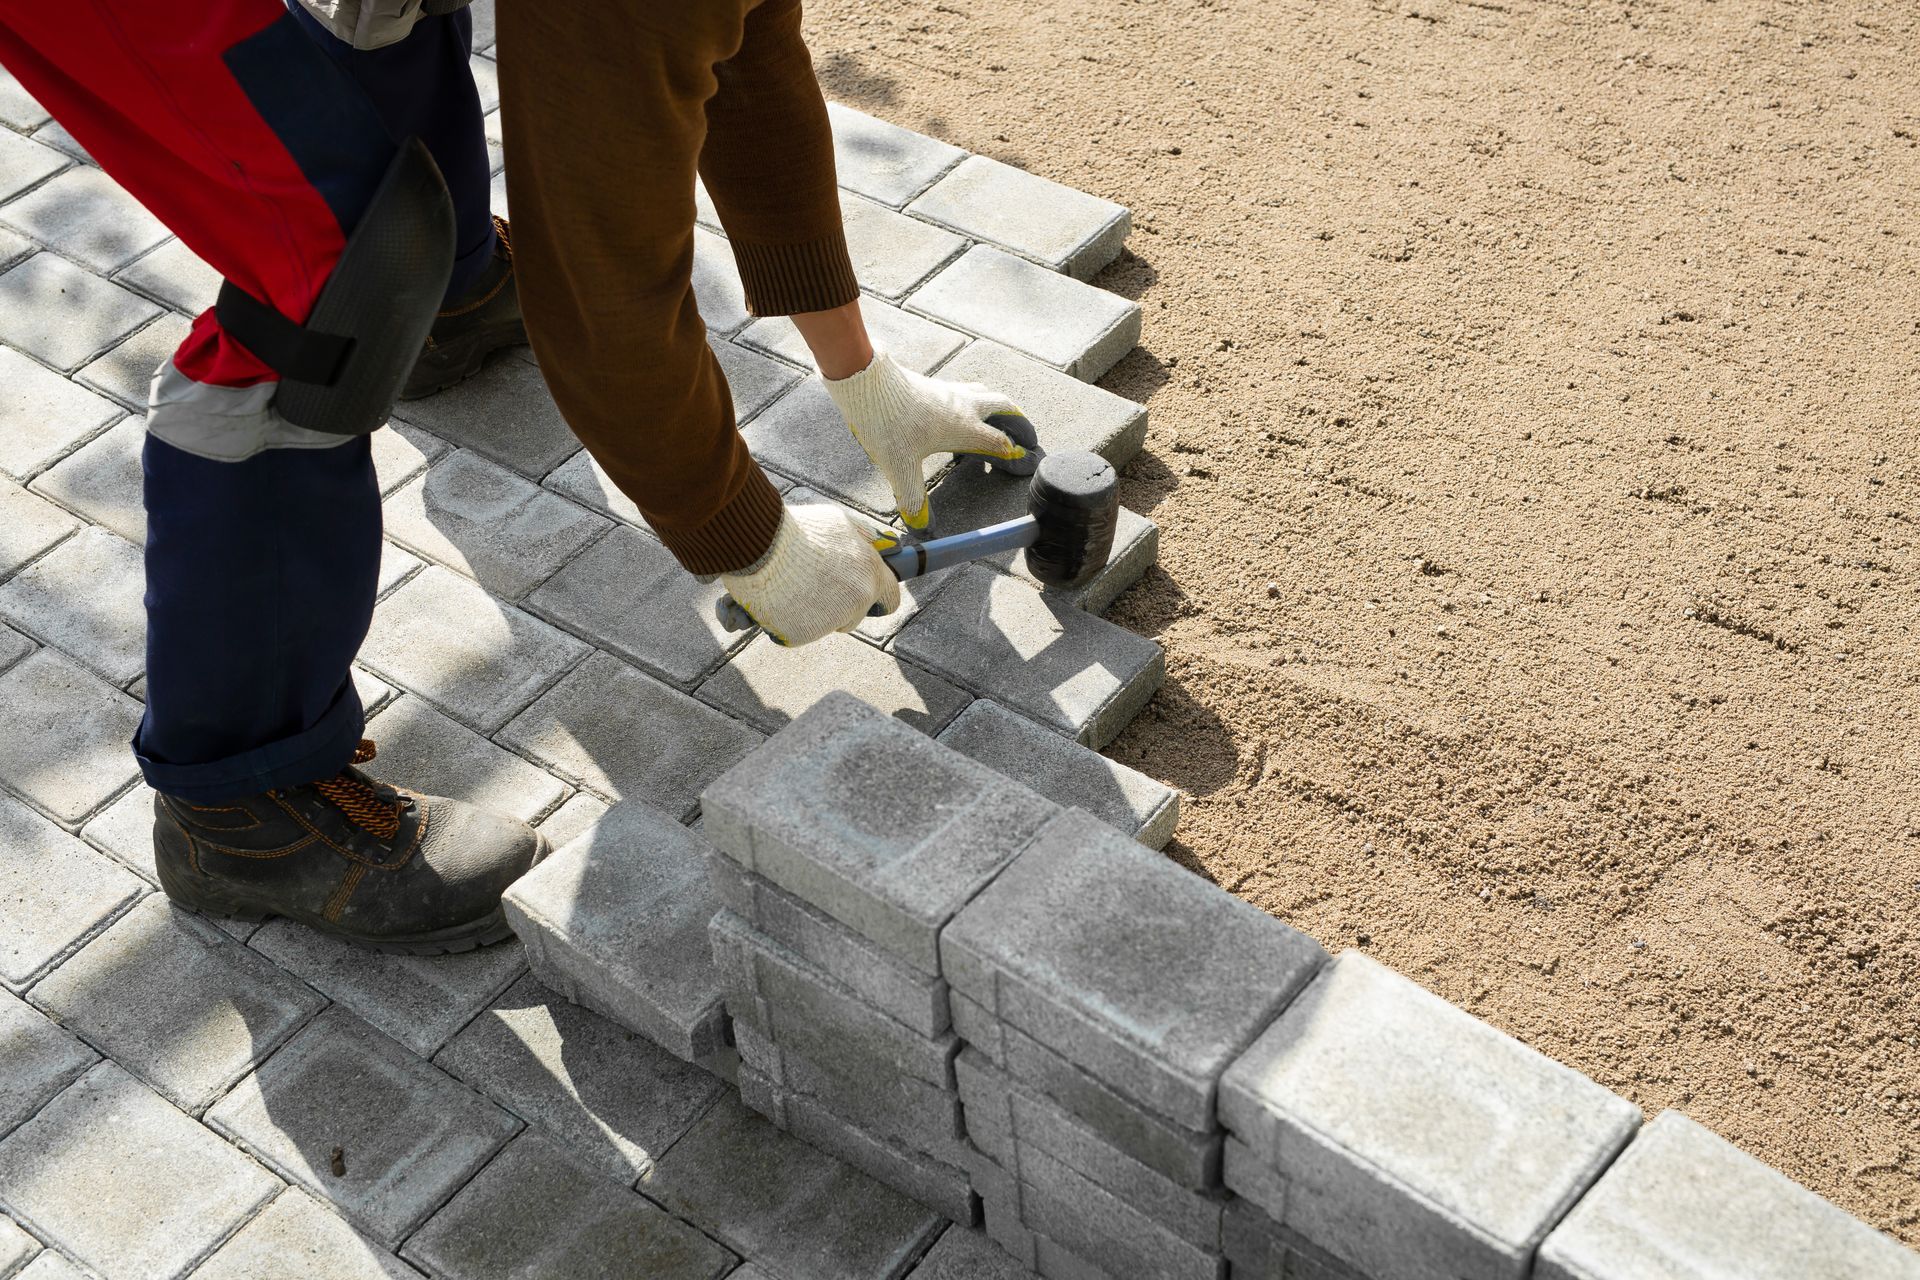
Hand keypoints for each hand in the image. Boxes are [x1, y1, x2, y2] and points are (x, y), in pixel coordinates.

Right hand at [718, 501, 900, 645]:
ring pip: (826, 624)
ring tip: (790, 587)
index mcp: (870, 572)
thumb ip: (862, 538)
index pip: (890, 598)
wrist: (760, 544)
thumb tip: (878, 544)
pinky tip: (777, 600)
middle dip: (840, 606)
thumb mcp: (839, 523)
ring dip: (813, 612)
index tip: (867, 597)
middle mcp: (857, 599)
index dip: (878, 598)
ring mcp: (831, 620)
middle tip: (813, 586)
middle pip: (856, 616)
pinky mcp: (804, 634)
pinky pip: (799, 632)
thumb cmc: (799, 529)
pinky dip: (789, 621)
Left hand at [824, 350, 1026, 528]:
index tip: (1026, 462)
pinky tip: (961, 411)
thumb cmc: (888, 423)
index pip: (1000, 442)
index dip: (1015, 454)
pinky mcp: (933, 384)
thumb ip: (913, 497)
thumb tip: (921, 527)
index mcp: (964, 427)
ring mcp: (949, 392)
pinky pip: (966, 391)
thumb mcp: (900, 466)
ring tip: (1001, 420)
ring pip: (986, 395)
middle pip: (1004, 408)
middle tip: (1027, 438)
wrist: (868, 383)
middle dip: (1019, 424)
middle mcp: (963, 406)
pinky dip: (975, 402)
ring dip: (999, 408)